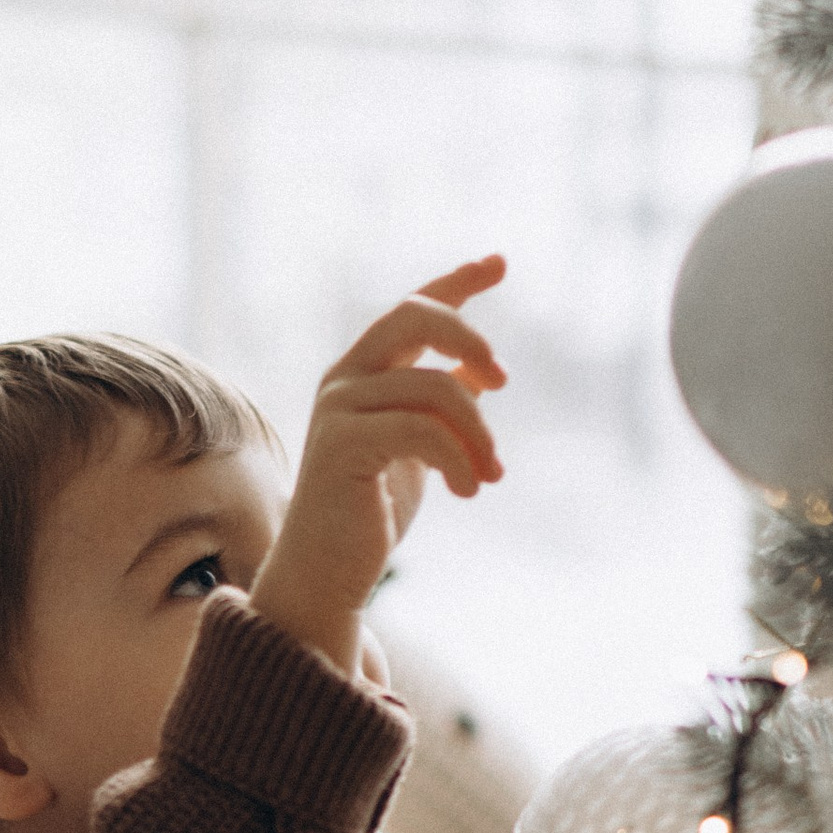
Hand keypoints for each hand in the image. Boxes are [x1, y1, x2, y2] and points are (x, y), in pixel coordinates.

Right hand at [250, 259, 505, 675]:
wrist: (328, 569)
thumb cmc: (373, 509)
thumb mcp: (421, 449)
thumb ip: (443, 406)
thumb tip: (482, 373)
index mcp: (365, 371)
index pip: (415, 306)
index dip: (458, 281)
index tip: (499, 262)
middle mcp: (346, 377)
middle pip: (414, 313)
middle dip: (469, 337)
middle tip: (504, 380)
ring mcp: (339, 407)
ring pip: (434, 387)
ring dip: (479, 435)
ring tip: (491, 475)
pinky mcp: (342, 444)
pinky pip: (421, 430)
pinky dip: (459, 460)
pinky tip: (470, 491)